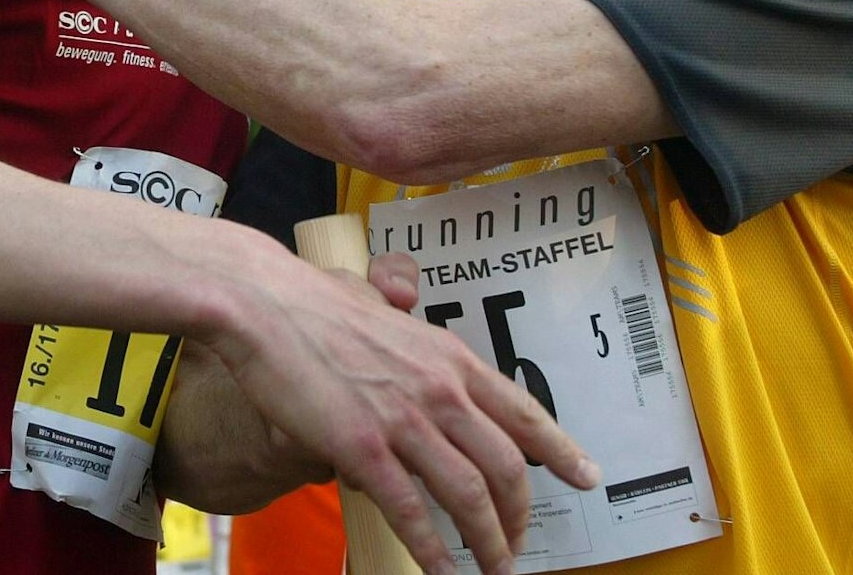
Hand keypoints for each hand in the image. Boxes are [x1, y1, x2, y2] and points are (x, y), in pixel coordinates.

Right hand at [211, 257, 596, 574]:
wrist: (265, 304)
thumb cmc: (315, 304)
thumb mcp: (384, 310)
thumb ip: (409, 331)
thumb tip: (413, 317)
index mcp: (450, 358)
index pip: (523, 412)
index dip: (561, 450)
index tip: (587, 476)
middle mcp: (440, 389)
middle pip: (505, 466)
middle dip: (520, 515)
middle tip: (521, 544)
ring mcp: (404, 420)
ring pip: (468, 495)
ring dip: (488, 541)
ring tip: (495, 569)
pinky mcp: (363, 448)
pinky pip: (411, 511)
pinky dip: (432, 548)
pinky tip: (443, 570)